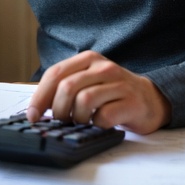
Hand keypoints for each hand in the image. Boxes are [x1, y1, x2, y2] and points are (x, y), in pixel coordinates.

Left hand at [26, 50, 171, 134]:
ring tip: (81, 122)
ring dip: (77, 118)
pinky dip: (95, 125)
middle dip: (58, 110)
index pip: (55, 74)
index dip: (40, 96)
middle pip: (67, 87)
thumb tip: (36, 109)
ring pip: (84, 100)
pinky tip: (99, 124)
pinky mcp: (131, 103)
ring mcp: (119, 84)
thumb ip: (65, 88)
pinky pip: (103, 116)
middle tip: (61, 121)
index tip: (33, 115)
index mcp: (88, 59)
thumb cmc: (112, 94)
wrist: (151, 99)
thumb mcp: (88, 82)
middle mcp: (103, 68)